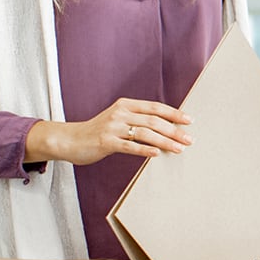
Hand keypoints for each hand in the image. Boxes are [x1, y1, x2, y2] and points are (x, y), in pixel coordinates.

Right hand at [44, 97, 191, 164]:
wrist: (69, 139)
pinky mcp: (106, 142)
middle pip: (153, 121)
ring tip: (179, 148)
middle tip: (189, 140)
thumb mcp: (118, 119)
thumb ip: (138, 120)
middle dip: (174, 130)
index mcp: (125, 105)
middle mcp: (119, 113)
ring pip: (145, 133)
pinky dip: (145, 149)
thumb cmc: (99, 131)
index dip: (173, 113)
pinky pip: (129, 146)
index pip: (155, 107)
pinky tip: (157, 154)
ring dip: (165, 141)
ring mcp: (112, 127)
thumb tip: (167, 127)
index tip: (189, 121)